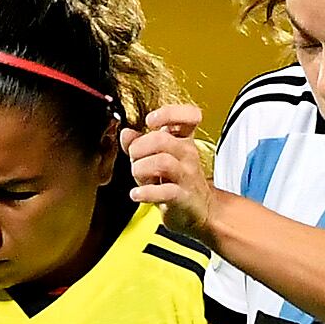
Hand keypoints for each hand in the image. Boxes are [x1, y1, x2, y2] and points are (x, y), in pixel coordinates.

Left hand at [124, 103, 214, 241]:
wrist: (198, 210)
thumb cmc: (177, 181)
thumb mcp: (157, 157)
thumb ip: (139, 143)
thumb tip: (126, 133)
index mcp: (183, 139)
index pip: (189, 116)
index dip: (169, 114)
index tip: (150, 121)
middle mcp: (187, 154)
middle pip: (161, 139)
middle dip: (139, 148)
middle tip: (135, 158)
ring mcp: (187, 175)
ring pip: (162, 162)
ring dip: (140, 168)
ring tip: (138, 176)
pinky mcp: (183, 197)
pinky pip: (164, 192)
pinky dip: (145, 193)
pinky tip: (136, 194)